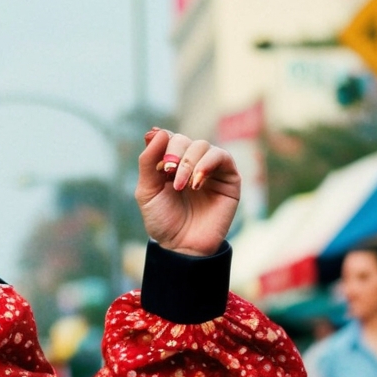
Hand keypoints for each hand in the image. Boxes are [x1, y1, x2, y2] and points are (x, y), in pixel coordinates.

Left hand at [136, 128, 240, 256]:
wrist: (181, 246)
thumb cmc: (163, 221)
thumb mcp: (147, 191)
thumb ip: (148, 161)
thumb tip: (157, 130)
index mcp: (171, 164)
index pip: (168, 137)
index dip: (163, 142)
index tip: (158, 163)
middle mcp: (191, 163)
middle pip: (184, 140)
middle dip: (175, 154)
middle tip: (168, 173)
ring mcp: (211, 169)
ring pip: (202, 146)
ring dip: (188, 162)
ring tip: (181, 186)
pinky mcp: (229, 178)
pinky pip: (221, 156)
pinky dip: (207, 164)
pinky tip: (196, 182)